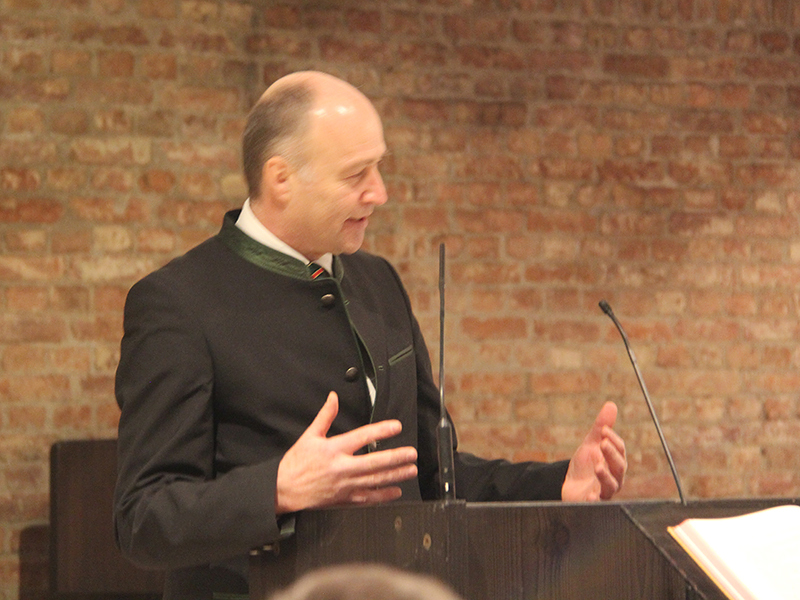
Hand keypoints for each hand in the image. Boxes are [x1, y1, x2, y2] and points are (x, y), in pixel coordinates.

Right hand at [275, 391, 417, 513]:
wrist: (283, 489)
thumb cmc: (296, 463)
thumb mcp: (310, 435)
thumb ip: (325, 416)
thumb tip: (333, 397)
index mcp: (333, 449)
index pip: (362, 437)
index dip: (381, 430)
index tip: (396, 427)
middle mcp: (341, 468)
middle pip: (374, 462)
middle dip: (396, 458)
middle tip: (411, 453)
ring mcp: (344, 485)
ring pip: (375, 480)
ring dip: (395, 475)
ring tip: (410, 470)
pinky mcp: (344, 499)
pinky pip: (368, 498)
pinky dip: (383, 496)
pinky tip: (396, 491)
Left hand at [561, 401, 626, 501]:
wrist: (571, 485)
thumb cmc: (586, 465)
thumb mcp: (591, 444)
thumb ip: (601, 427)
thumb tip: (611, 404)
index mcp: (615, 462)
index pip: (620, 450)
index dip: (613, 440)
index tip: (603, 430)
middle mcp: (614, 478)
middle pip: (619, 467)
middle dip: (612, 455)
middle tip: (602, 443)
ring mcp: (604, 491)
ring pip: (611, 485)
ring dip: (605, 476)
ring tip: (597, 466)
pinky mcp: (592, 501)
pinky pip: (596, 503)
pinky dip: (594, 500)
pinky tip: (591, 496)